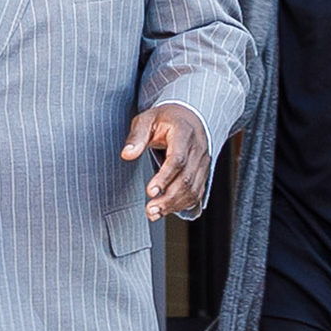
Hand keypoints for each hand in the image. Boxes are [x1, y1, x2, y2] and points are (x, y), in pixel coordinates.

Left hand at [123, 103, 211, 220]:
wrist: (189, 117)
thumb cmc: (165, 119)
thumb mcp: (146, 120)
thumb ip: (136, 137)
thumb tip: (127, 154)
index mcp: (184, 134)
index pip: (177, 159)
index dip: (164, 177)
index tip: (150, 191)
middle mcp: (198, 149)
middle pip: (186, 178)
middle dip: (168, 198)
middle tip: (150, 209)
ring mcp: (203, 162)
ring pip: (193, 189)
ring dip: (174, 204)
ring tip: (154, 213)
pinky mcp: (203, 172)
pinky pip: (197, 192)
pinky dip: (182, 204)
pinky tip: (167, 209)